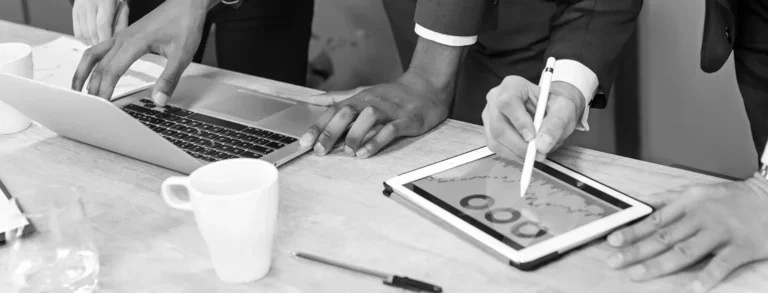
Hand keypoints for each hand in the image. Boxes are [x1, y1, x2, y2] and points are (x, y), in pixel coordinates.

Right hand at [72, 0, 128, 45]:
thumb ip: (122, 20)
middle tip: (106, 49)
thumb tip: (117, 38)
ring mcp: (80, 7)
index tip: (110, 48)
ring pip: (84, 33)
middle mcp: (89, 3)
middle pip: (92, 31)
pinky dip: (84, 39)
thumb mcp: (122, 5)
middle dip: (99, 43)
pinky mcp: (74, 10)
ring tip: (100, 44)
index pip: (102, 25)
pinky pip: (77, 30)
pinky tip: (91, 41)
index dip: (105, 39)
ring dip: (92, 42)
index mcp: (104, 1)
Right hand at [72, 0, 213, 102]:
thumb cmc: (185, 25)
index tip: (102, 107)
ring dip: (84, 73)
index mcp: (134, 43)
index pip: (112, 71)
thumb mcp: (182, 55)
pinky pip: (101, 48)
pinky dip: (92, 62)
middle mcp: (123, 39)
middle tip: (90, 107)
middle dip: (92, 87)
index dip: (105, 90)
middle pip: (99, 66)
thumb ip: (169, 79)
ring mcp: (121, 36)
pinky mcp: (124, 35)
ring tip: (79, 90)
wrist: (186, 5)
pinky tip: (92, 72)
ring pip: (94, 55)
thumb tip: (159, 100)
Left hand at [298, 71, 451, 157]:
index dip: (318, 126)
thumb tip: (314, 99)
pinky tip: (366, 153)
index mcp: (359, 99)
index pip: (334, 111)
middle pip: (346, 113)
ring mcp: (388, 111)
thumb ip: (338, 97)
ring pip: (368, 119)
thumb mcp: (363, 92)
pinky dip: (377, 141)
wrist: (426, 87)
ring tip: (346, 152)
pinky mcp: (405, 120)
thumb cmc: (392, 95)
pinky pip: (390, 130)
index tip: (304, 142)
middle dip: (331, 132)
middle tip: (319, 151)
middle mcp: (371, 103)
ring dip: (355, 135)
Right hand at [482, 76, 584, 160]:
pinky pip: (495, 146)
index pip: (508, 102)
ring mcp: (490, 115)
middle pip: (498, 124)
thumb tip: (542, 144)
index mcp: (513, 85)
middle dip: (518, 144)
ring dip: (516, 152)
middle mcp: (496, 98)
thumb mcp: (563, 110)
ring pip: (495, 138)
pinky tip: (525, 152)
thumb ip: (555, 124)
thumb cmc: (555, 106)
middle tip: (537, 153)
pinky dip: (512, 154)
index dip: (519, 121)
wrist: (549, 110)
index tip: (532, 137)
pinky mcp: (489, 129)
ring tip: (535, 153)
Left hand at [605, 180, 767, 291]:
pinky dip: (708, 275)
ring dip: (660, 264)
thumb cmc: (730, 198)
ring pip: (686, 250)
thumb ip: (667, 199)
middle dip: (636, 250)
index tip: (612, 240)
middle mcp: (701, 217)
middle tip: (615, 261)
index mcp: (688, 203)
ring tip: (639, 274)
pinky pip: (722, 263)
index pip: (654, 220)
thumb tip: (639, 203)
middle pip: (664, 237)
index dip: (632, 231)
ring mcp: (721, 232)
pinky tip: (694, 288)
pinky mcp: (742, 246)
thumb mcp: (696, 191)